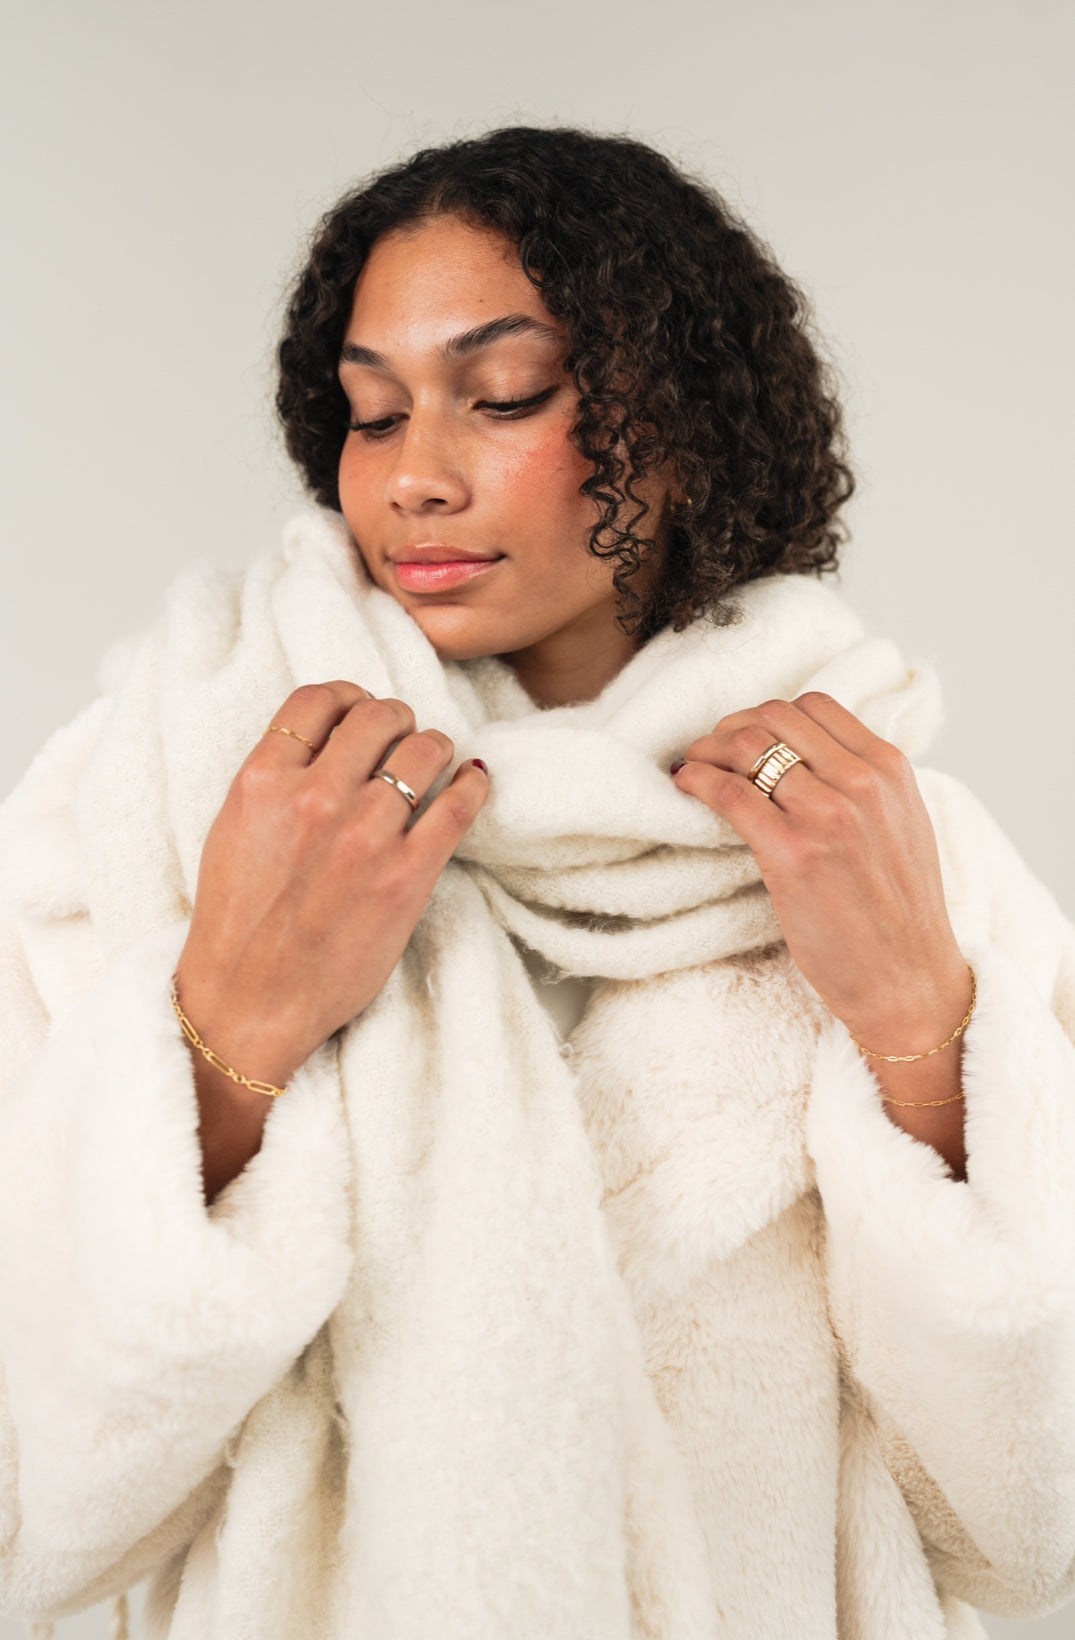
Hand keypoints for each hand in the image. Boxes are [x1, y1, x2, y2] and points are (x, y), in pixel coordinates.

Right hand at [176, 681, 488, 1092]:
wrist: (250, 1002)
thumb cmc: (239, 924)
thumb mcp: (233, 830)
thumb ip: (274, 780)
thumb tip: (324, 740)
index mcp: (262, 781)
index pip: (318, 699)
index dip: (348, 697)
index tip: (361, 712)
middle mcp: (314, 798)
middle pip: (377, 714)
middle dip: (395, 719)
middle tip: (402, 737)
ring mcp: (364, 835)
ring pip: (423, 747)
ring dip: (434, 746)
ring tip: (435, 761)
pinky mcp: (406, 875)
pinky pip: (460, 803)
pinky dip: (474, 783)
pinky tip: (473, 780)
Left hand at [671, 692, 969, 1050]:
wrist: (909, 980)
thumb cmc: (900, 914)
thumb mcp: (904, 826)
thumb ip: (867, 784)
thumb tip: (813, 757)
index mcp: (890, 769)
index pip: (814, 706)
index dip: (768, 716)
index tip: (746, 737)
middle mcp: (861, 782)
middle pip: (774, 717)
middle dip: (732, 727)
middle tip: (710, 751)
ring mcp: (827, 816)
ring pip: (747, 746)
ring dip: (707, 749)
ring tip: (694, 767)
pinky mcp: (792, 854)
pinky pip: (729, 793)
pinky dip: (697, 780)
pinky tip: (685, 785)